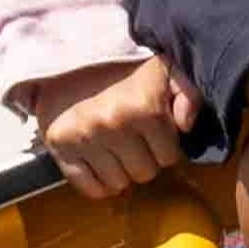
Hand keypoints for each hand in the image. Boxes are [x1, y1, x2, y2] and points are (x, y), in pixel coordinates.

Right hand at [23, 57, 192, 196]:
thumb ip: (188, 92)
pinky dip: (97, 184)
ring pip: (118, 184)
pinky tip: (101, 164)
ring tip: (117, 149)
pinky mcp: (60, 147)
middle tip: (135, 141)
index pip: (169, 157)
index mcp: (142, 107)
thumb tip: (186, 125)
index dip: (165, 146)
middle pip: (145, 173)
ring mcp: (84, 137)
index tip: (155, 133)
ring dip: (121, 172)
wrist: (72, 59)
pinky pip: (89, 187)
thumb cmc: (126, 72)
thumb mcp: (165, 71)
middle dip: (144, 160)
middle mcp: (112, 123)